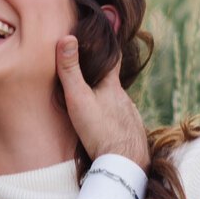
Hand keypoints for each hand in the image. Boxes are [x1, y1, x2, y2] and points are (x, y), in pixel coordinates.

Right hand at [56, 36, 147, 167]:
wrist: (124, 163)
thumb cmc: (99, 130)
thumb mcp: (78, 98)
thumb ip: (70, 70)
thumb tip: (67, 38)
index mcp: (112, 86)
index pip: (112, 58)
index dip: (107, 46)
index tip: (104, 35)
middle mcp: (124, 98)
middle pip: (112, 83)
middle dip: (102, 78)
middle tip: (88, 76)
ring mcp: (130, 115)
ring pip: (117, 102)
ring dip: (107, 101)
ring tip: (94, 105)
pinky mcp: (132, 132)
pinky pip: (122, 120)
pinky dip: (113, 119)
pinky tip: (107, 126)